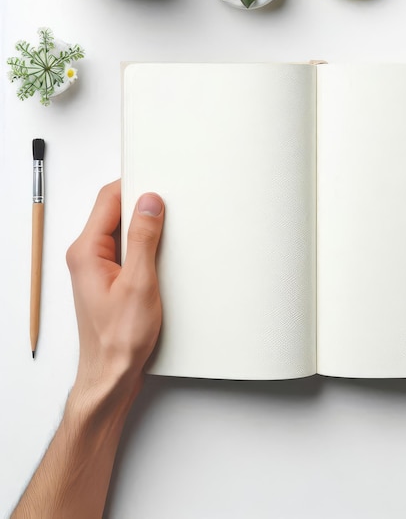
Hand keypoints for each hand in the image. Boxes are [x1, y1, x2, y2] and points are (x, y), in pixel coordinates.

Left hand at [66, 180, 164, 394]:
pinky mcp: (110, 280)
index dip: (133, 185)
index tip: (157, 180)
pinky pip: (127, 251)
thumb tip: (149, 203)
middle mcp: (87, 256)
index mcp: (87, 251)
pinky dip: (145, 247)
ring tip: (169, 232)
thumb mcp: (138, 283)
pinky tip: (162, 255)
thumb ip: (143, 239)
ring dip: (146, 228)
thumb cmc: (119, 338)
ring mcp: (98, 269)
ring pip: (122, 232)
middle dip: (142, 206)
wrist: (112, 375)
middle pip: (114, 213)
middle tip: (169, 206)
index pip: (107, 200)